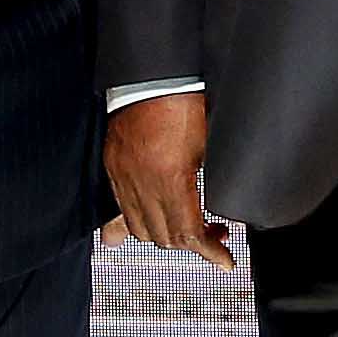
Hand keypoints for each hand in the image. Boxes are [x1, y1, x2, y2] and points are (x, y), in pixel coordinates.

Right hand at [106, 91, 236, 268]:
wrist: (156, 75)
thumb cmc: (186, 102)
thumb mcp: (210, 149)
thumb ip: (211, 185)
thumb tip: (221, 211)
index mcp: (171, 178)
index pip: (188, 233)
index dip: (209, 252)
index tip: (224, 261)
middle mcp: (141, 182)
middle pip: (164, 238)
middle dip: (192, 244)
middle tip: (216, 236)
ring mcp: (122, 176)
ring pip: (139, 229)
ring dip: (164, 236)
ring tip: (188, 227)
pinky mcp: (113, 168)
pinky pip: (118, 210)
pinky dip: (132, 224)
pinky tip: (146, 225)